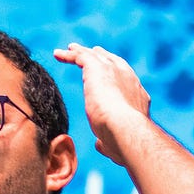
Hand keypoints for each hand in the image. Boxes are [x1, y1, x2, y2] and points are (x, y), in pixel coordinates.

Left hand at [53, 43, 150, 167]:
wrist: (125, 130)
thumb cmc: (123, 142)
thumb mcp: (116, 143)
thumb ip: (107, 142)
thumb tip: (100, 146)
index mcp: (137, 96)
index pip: (125, 81)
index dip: (115, 77)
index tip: (106, 73)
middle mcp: (128, 79)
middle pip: (113, 62)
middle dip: (102, 56)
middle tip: (92, 51)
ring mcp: (114, 71)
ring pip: (96, 56)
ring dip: (82, 52)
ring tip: (70, 48)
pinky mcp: (98, 68)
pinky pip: (81, 56)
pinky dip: (69, 54)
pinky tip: (57, 54)